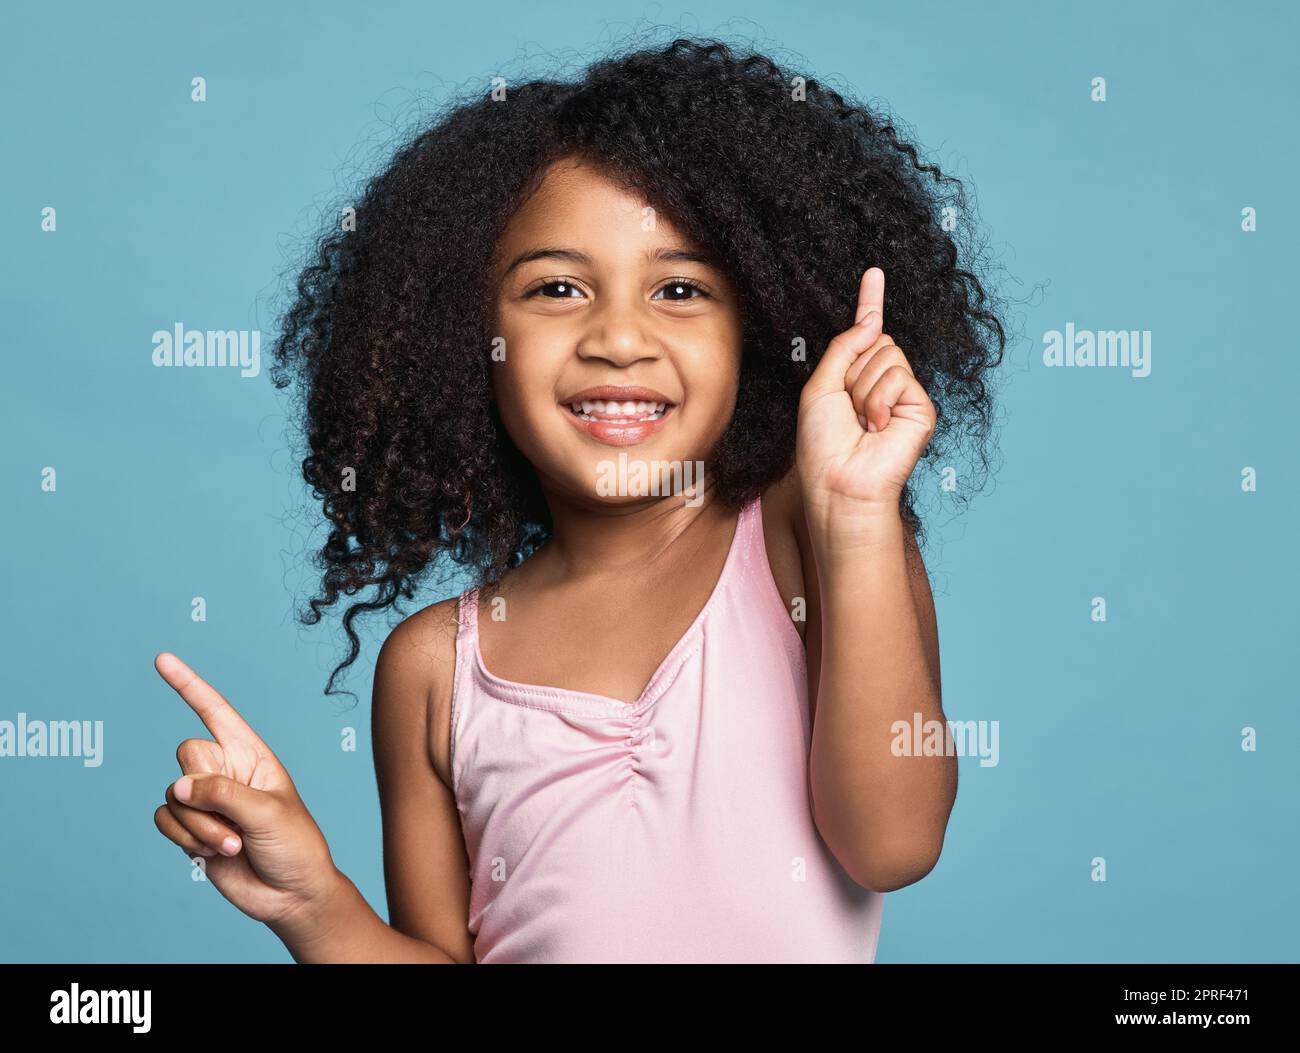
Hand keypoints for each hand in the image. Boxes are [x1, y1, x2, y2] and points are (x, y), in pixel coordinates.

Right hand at [152, 652, 340, 931]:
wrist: (290, 893)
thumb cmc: (294, 845)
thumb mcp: (267, 813)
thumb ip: (222, 795)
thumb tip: (176, 787)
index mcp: (251, 754)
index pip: (215, 711)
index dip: (188, 685)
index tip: (162, 659)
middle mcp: (225, 771)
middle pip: (187, 756)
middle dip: (206, 792)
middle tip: (237, 822)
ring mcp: (205, 800)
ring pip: (173, 796)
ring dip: (200, 826)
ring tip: (234, 844)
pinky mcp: (189, 827)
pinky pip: (163, 819)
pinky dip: (186, 839)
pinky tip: (214, 854)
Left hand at [796, 267, 936, 519]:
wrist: (838, 482)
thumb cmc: (823, 445)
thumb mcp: (820, 388)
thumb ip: (843, 349)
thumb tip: (871, 322)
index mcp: (855, 377)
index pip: (866, 333)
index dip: (870, 302)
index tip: (874, 273)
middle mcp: (883, 383)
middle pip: (876, 341)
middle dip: (853, 369)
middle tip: (848, 408)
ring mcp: (904, 395)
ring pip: (886, 356)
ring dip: (863, 388)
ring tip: (862, 422)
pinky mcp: (922, 407)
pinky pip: (899, 376)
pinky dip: (880, 399)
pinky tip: (878, 427)